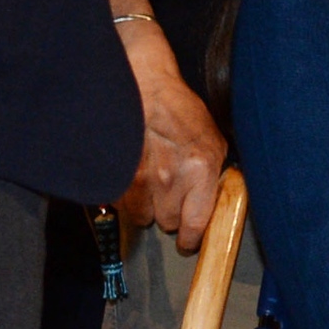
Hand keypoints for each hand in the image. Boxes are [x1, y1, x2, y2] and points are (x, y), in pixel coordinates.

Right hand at [110, 17, 225, 250]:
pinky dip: (126, 197)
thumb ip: (213, 175)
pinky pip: (121, 204)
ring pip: (142, 217)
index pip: (195, 225)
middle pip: (168, 222)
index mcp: (200, 169)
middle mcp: (169, 179)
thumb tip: (212, 203)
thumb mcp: (213, 140)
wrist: (143, 87)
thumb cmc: (180, 111)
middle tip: (170, 192)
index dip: (191, 239)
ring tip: (151, 182)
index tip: (189, 241)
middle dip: (170, 212)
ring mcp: (139, 180)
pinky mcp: (115, 177)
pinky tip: (134, 176)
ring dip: (147, 206)